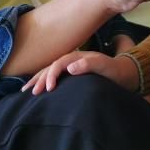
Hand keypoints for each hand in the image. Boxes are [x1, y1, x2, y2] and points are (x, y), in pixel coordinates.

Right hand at [21, 51, 137, 93]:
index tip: (49, 88)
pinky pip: (54, 77)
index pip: (59, 63)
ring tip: (25, 91)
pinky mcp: (72, 75)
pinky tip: (38, 88)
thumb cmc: (114, 70)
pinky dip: (44, 82)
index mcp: (78, 57)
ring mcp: (71, 67)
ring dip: (38, 80)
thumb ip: (89, 64)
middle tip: (32, 92)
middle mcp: (72, 60)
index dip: (52, 74)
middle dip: (40, 79)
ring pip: (50, 72)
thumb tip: (70, 67)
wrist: (124, 73)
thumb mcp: (104, 66)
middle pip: (51, 67)